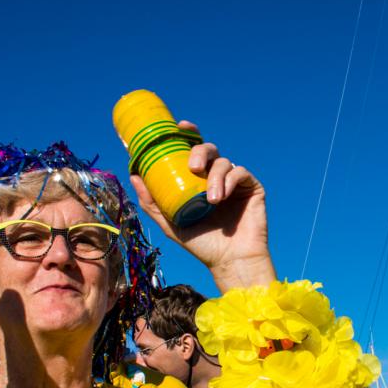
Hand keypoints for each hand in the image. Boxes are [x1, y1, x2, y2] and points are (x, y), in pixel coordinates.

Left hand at [129, 121, 275, 290]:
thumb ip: (152, 202)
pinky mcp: (252, 188)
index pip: (193, 150)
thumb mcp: (170, 224)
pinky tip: (222, 197)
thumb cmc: (202, 244)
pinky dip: (229, 180)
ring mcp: (234, 182)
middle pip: (209, 149)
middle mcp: (216, 177)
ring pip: (224, 162)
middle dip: (200, 151)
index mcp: (198, 181)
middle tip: (193, 167)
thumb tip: (134, 175)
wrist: (229, 261)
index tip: (180, 127)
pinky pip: (240, 172)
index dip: (188, 134)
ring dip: (215, 176)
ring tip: (210, 200)